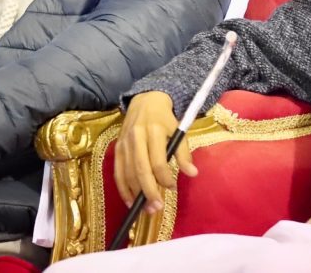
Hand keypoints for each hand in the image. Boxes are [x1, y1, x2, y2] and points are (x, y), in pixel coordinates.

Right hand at [113, 91, 196, 215]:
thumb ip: (183, 153)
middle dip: (149, 191)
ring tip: (147, 209)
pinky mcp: (117, 148)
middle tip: (157, 207)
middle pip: (141, 169)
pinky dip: (123, 189)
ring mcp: (124, 143)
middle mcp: (136, 136)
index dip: (165, 178)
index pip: (158, 160)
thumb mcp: (178, 130)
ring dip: (136, 194)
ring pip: (128, 173)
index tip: (172, 188)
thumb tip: (193, 173)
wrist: (145, 101)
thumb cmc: (164, 119)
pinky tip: (130, 201)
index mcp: (154, 130)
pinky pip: (117, 172)